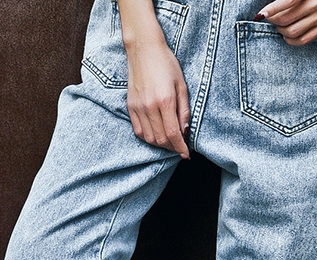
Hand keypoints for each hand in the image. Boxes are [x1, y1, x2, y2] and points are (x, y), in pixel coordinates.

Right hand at [125, 40, 190, 158]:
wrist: (144, 48)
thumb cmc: (166, 64)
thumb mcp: (182, 86)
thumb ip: (184, 111)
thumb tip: (185, 132)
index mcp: (165, 101)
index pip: (173, 134)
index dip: (180, 148)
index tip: (186, 154)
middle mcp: (149, 106)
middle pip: (161, 139)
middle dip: (172, 147)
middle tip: (180, 146)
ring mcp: (138, 106)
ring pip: (149, 138)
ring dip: (161, 144)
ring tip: (170, 141)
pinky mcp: (130, 105)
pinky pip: (138, 130)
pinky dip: (148, 137)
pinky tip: (156, 134)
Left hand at [257, 0, 316, 45]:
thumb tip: (273, 6)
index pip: (286, 2)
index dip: (271, 10)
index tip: (261, 14)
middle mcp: (315, 5)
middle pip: (286, 19)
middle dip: (273, 20)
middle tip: (269, 17)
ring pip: (293, 32)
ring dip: (281, 31)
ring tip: (278, 26)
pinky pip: (304, 40)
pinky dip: (292, 40)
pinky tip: (286, 36)